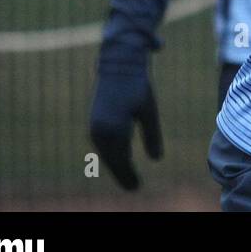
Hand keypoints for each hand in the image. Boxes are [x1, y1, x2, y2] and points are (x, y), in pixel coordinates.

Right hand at [89, 49, 162, 190]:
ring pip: (106, 153)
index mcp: (115, 129)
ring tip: (127, 176)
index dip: (129, 175)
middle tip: (134, 187)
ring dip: (116, 164)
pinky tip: (120, 157)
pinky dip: (111, 153)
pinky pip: (102, 144)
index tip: (137, 187)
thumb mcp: (148, 110)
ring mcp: (94, 126)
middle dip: (122, 173)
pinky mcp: (94, 121)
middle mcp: (100, 131)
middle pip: (112, 160)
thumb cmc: (137, 85)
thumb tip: (156, 159)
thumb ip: (152, 135)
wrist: (118, 63)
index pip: (122, 160)